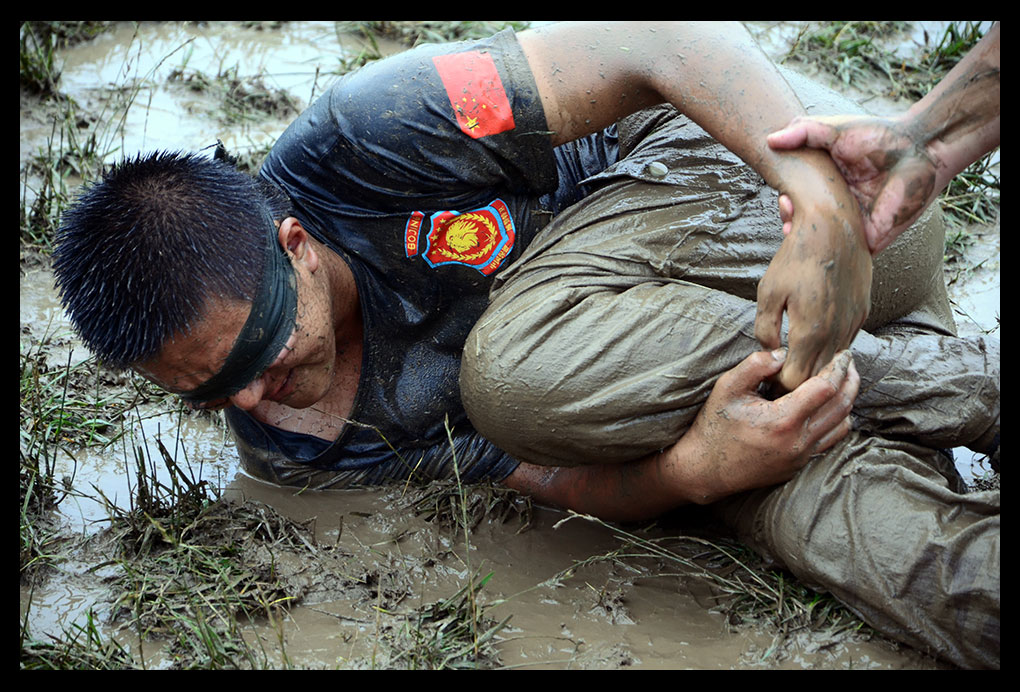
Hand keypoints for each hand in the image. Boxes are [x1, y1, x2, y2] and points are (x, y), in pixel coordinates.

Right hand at [677, 348, 858, 504]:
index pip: (826, 388)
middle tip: (848, 362)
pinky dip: (837, 421)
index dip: (838, 367)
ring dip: (847, 401)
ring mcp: (801, 456)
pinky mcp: (799, 465)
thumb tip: (784, 354)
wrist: (705, 469)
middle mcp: (798, 441)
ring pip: (842, 425)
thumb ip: (755, 365)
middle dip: (850, 380)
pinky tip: (828, 407)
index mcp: (783, 420)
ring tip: (842, 382)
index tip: (842, 353)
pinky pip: (830, 440)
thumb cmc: (714, 427)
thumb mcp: (727, 388)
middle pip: (842, 406)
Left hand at [755, 176, 871, 391]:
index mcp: (810, 332)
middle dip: (797, 381)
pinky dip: (830, 350)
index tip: (767, 380)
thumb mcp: (768, 292)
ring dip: (816, 367)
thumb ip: (766, 330)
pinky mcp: (862, 314)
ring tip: (795, 360)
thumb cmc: (795, 257)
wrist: (834, 227)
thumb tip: (771, 352)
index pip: (796, 382)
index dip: (779, 385)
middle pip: (817, 379)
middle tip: (777, 376)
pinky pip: (846, 344)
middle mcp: (836, 333)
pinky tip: (815, 342)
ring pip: (834, 364)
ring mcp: (853, 324)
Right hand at [768, 114, 937, 253]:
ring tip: (795, 226)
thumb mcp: (835, 130)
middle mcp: (838, 207)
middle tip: (788, 208)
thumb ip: (803, 132)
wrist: (920, 150)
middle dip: (790, 220)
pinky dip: (825, 253)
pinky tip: (815, 243)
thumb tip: (770, 140)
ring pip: (818, 242)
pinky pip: (840, 254)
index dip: (786, 202)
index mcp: (829, 185)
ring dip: (803, 238)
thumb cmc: (880, 136)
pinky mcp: (867, 240)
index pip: (798, 200)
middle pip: (804, 223)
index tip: (783, 196)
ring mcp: (851, 225)